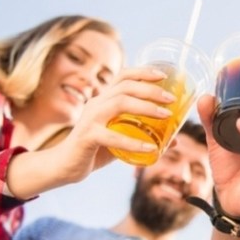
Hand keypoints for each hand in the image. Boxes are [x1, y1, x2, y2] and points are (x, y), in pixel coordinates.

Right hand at [49, 66, 175, 181]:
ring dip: (145, 107)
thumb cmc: (95, 150)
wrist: (65, 167)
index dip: (143, 72)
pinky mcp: (87, 137)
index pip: (123, 77)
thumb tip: (174, 139)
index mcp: (104, 100)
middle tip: (171, 98)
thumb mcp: (122, 140)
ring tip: (166, 115)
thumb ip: (144, 136)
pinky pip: (112, 137)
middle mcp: (96, 104)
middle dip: (150, 89)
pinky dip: (134, 142)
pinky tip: (151, 148)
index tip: (163, 75)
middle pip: (125, 87)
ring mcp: (90, 119)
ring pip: (119, 103)